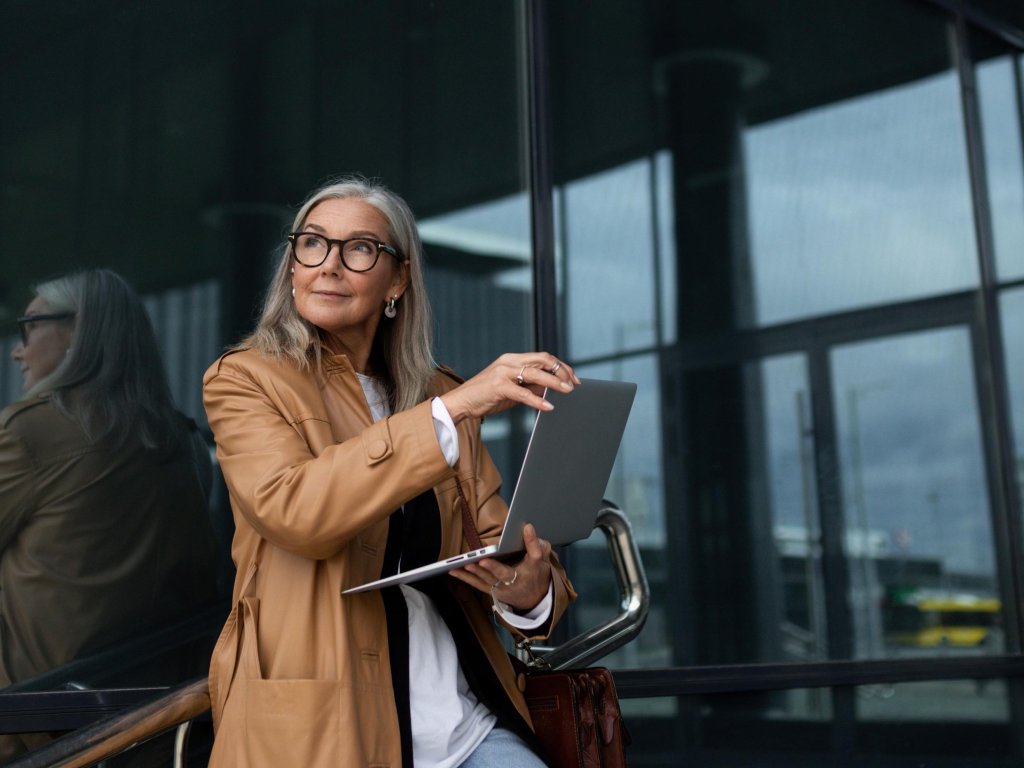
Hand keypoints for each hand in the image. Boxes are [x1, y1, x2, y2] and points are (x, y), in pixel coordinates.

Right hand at [440, 352, 579, 423]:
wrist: (461, 402)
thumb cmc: (486, 396)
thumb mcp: (512, 388)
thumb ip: (530, 386)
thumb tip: (551, 388)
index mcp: (512, 359)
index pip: (543, 357)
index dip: (561, 366)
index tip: (573, 378)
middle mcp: (509, 362)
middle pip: (543, 360)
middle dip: (562, 371)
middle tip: (574, 384)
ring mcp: (502, 372)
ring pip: (535, 373)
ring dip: (554, 382)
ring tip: (567, 391)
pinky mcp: (498, 386)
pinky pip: (523, 393)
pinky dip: (537, 400)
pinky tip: (548, 406)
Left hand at [450, 523, 551, 610]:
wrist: (534, 599)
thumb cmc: (536, 573)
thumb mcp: (543, 559)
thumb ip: (537, 544)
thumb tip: (527, 528)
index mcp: (532, 569)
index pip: (535, 554)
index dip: (531, 542)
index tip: (526, 527)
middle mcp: (517, 581)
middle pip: (505, 573)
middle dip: (494, 568)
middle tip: (483, 560)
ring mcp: (503, 589)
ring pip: (488, 581)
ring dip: (476, 573)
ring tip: (466, 564)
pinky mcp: (492, 592)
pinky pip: (478, 584)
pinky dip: (466, 578)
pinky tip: (453, 570)